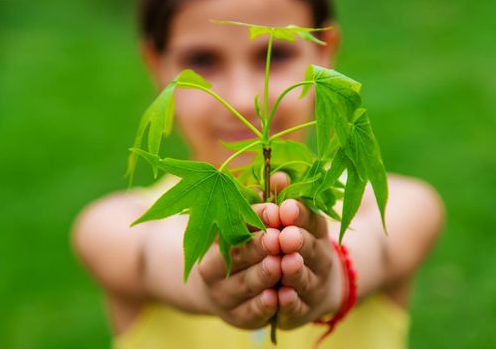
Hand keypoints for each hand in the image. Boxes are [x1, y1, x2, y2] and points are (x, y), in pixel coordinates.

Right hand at [196, 173, 285, 328]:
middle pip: (237, 255)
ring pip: (245, 284)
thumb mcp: (257, 222)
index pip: (235, 226)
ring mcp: (224, 295)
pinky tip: (277, 297)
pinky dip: (263, 307)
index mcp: (215, 238)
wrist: (231, 290)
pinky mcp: (239, 318)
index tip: (276, 211)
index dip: (256, 218)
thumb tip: (282, 177)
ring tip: (280, 265)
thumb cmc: (248, 245)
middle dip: (259, 246)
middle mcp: (213, 267)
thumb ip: (269, 202)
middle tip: (278, 238)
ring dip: (263, 275)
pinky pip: (250, 313)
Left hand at [277, 198, 343, 328]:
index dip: (299, 215)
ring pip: (303, 279)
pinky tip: (281, 297)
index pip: (311, 220)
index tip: (285, 208)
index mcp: (314, 231)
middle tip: (284, 236)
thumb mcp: (289, 220)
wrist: (313, 289)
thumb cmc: (291, 244)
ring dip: (294, 271)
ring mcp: (312, 286)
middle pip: (309, 248)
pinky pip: (296, 309)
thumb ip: (280, 200)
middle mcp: (318, 258)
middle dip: (296, 241)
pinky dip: (290, 304)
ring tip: (285, 263)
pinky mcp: (302, 311)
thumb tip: (277, 176)